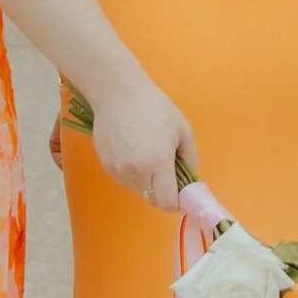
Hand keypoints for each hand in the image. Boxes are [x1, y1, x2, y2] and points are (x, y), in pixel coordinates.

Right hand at [75, 69, 197, 207]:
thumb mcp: (182, 129)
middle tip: (165, 171)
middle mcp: (137, 172)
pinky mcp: (106, 166)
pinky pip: (124, 180)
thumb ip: (190, 157)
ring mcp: (119, 170)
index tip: (179, 191)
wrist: (118, 94)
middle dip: (162, 191)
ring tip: (147, 156)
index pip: (167, 203)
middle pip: (152, 199)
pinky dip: (132, 174)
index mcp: (158, 164)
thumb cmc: (154, 107)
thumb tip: (189, 175)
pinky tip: (133, 152)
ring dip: (146, 183)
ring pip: (137, 191)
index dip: (175, 201)